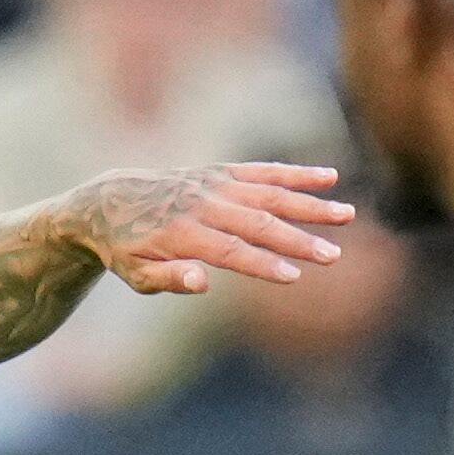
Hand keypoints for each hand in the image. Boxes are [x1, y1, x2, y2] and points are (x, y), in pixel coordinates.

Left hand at [67, 162, 355, 297]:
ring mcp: (214, 184)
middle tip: (334, 255)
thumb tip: (203, 283)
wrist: (108, 201)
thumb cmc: (124, 250)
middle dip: (298, 239)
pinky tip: (329, 177)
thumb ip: (168, 279)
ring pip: (270, 192)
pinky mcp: (221, 172)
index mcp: (183, 234)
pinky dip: (296, 173)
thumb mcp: (135, 275)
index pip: (231, 251)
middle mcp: (203, 204)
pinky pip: (263, 171)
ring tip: (346, 214)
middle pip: (258, 222)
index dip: (262, 264)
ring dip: (310, 204)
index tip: (294, 275)